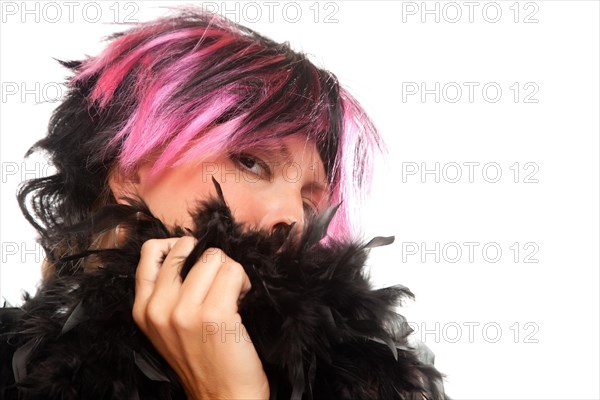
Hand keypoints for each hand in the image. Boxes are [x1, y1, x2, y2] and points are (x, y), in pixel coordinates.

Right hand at [132, 237, 269, 398]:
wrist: (223, 398)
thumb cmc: (203, 359)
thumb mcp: (169, 327)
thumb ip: (168, 292)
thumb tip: (189, 251)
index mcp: (143, 309)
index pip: (151, 252)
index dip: (180, 247)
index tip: (196, 262)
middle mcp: (158, 309)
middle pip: (186, 249)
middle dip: (209, 259)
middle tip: (219, 283)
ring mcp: (184, 311)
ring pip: (213, 256)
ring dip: (230, 270)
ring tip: (232, 294)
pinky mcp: (214, 315)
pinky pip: (234, 271)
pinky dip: (244, 281)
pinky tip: (242, 301)